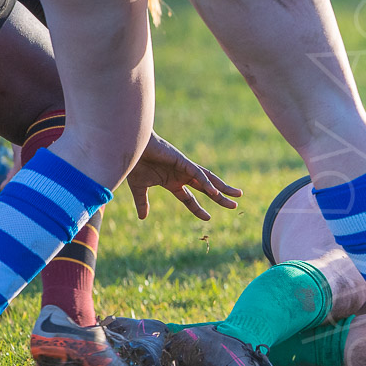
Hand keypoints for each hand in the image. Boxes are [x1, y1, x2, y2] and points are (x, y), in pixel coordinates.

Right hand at [126, 133, 241, 220]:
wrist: (129, 147)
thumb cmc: (134, 163)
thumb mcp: (139, 188)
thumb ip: (142, 202)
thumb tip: (142, 218)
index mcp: (173, 182)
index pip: (189, 199)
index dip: (198, 209)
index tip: (208, 218)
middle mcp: (183, 176)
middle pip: (206, 189)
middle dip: (220, 197)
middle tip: (234, 206)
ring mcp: (184, 168)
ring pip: (208, 179)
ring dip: (222, 187)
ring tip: (236, 195)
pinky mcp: (183, 161)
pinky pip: (198, 174)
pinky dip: (207, 183)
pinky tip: (215, 192)